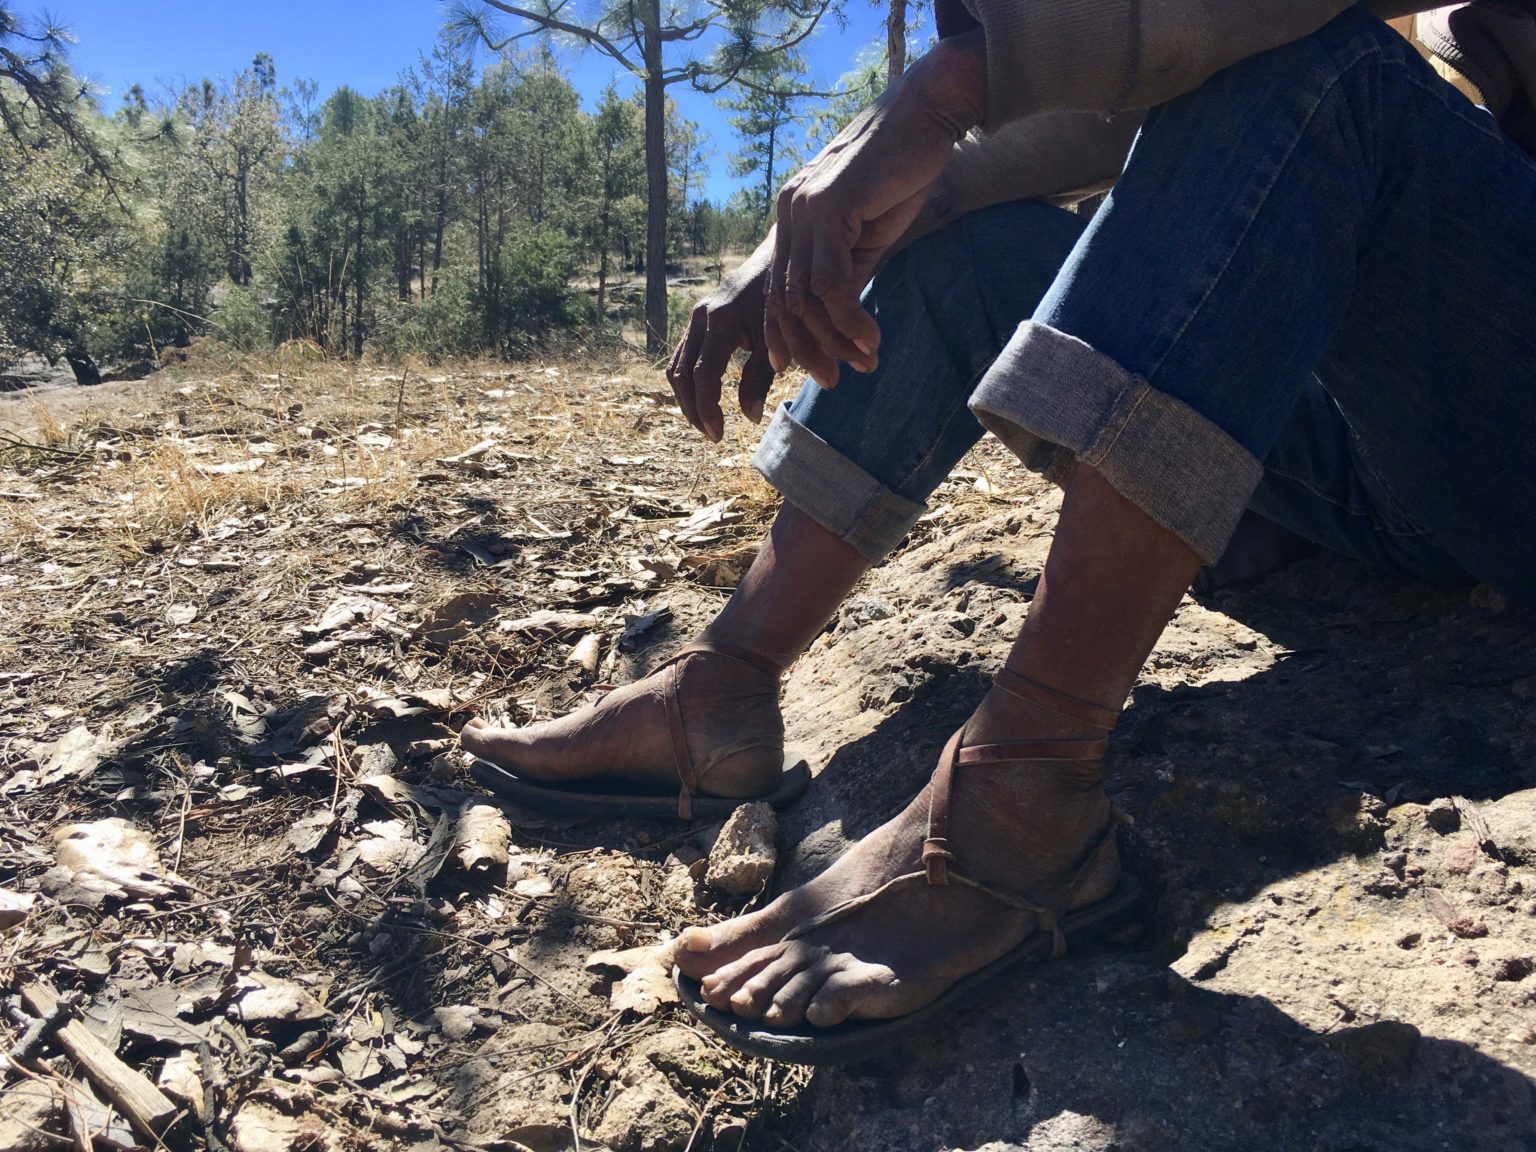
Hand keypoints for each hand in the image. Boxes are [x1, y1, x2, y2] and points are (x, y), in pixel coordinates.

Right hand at [666, 237, 776, 442]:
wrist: (777, 259)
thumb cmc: (784, 301)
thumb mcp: (777, 340)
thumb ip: (762, 377)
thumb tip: (750, 417)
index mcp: (720, 321)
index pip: (703, 374)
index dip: (707, 408)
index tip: (719, 434)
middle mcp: (700, 318)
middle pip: (681, 374)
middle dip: (693, 409)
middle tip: (713, 435)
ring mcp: (695, 319)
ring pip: (676, 367)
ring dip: (687, 399)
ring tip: (707, 424)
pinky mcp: (698, 323)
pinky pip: (682, 358)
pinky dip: (689, 384)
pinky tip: (704, 402)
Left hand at [767, 31, 987, 387]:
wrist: (927, 117)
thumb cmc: (904, 171)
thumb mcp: (869, 232)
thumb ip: (849, 269)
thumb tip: (840, 319)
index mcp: (794, 218)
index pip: (778, 290)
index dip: (789, 336)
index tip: (812, 368)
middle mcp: (790, 212)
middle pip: (784, 301)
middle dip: (809, 347)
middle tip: (837, 379)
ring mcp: (805, 209)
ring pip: (805, 298)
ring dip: (835, 339)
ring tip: (865, 359)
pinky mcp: (829, 209)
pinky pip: (829, 283)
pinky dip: (849, 319)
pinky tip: (871, 337)